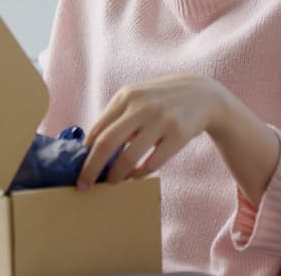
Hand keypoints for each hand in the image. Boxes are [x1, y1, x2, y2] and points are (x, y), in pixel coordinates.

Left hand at [77, 74, 227, 189]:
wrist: (202, 95)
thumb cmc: (160, 101)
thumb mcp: (136, 99)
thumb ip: (115, 118)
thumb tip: (90, 151)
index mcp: (126, 96)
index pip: (97, 129)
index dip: (85, 154)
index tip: (78, 171)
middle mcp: (142, 106)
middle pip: (107, 143)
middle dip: (92, 168)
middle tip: (84, 185)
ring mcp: (161, 120)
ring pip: (129, 156)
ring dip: (117, 175)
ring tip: (113, 182)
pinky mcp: (178, 134)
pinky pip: (153, 162)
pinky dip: (140, 172)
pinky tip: (136, 175)